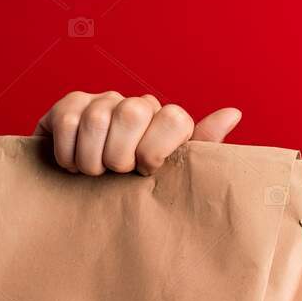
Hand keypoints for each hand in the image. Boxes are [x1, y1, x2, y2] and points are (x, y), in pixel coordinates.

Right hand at [32, 91, 242, 175]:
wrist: (86, 199)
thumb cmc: (135, 192)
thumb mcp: (171, 177)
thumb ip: (202, 147)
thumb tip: (233, 113)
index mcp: (167, 121)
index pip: (174, 118)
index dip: (156, 151)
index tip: (146, 171)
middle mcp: (137, 105)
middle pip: (133, 112)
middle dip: (120, 155)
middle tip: (116, 173)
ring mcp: (103, 101)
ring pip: (97, 118)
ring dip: (91, 158)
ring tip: (93, 172)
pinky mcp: (70, 105)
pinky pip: (68, 120)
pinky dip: (68, 151)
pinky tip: (72, 163)